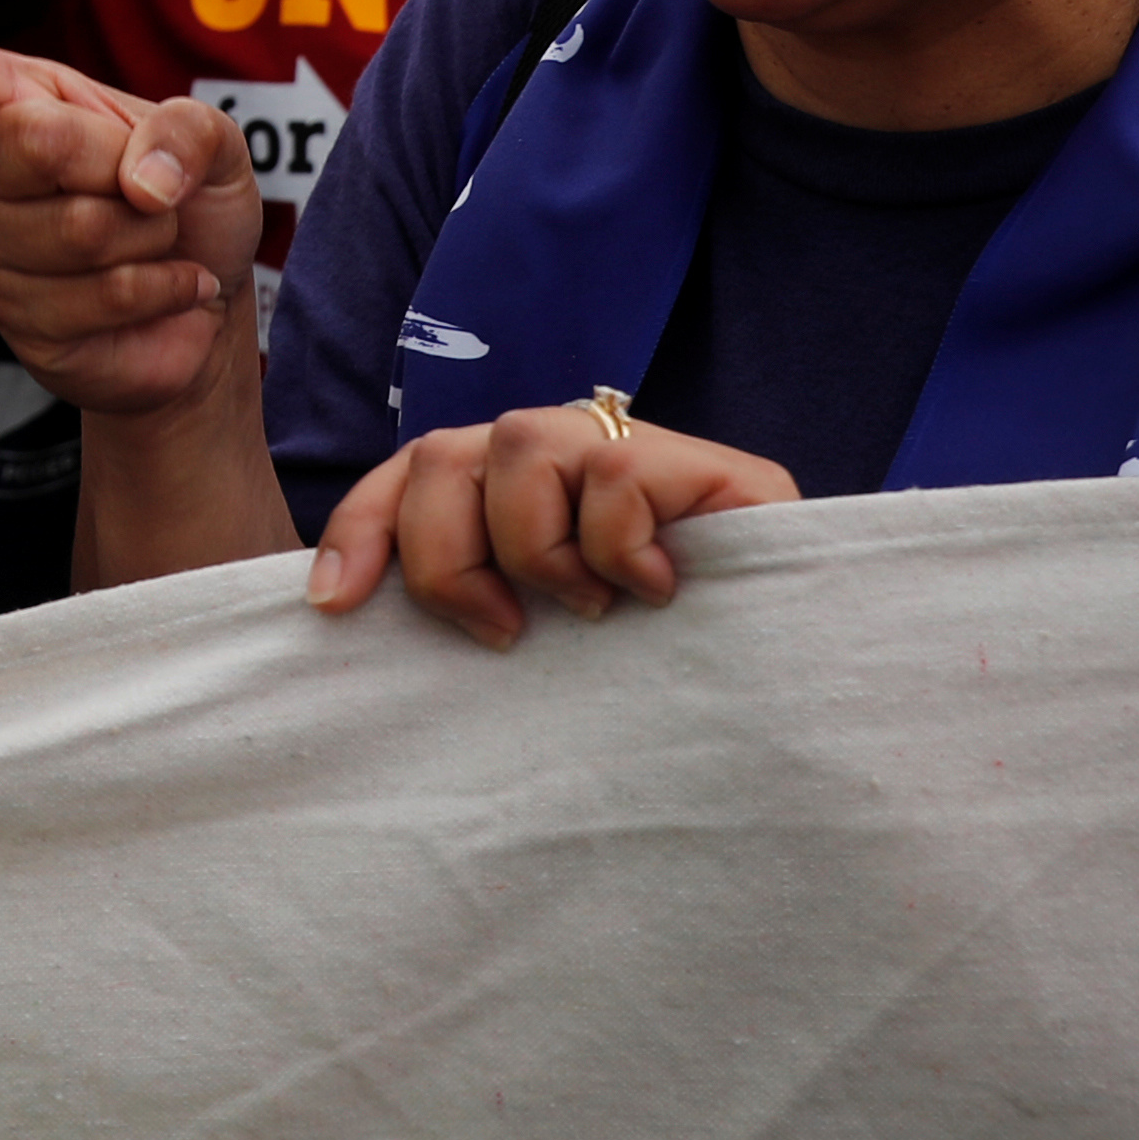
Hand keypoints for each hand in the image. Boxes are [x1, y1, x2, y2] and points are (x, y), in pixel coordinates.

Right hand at [0, 21, 255, 417]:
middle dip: (126, 172)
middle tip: (146, 194)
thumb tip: (139, 181)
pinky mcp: (10, 315)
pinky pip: (99, 298)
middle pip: (37, 144)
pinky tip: (160, 290)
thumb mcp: (215, 143)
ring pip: (81, 231)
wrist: (203, 305)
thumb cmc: (189, 203)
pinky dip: (160, 290)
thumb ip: (187, 131)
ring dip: (152, 241)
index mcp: (16, 97)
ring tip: (149, 245)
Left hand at [309, 403, 801, 646]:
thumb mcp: (540, 645)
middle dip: (446, 557)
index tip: (334, 605)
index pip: (411, 471)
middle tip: (505, 634)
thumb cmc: (657, 684)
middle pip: (443, 454)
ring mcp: (643, 454)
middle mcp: (571, 455)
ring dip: (538, 549)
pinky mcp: (718, 473)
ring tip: (592, 612)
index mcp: (520, 492)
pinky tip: (657, 592)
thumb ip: (471, 605)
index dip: (363, 527)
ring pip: (519, 444)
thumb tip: (335, 612)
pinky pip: (618, 475)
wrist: (804, 695)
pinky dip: (618, 546)